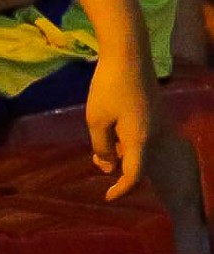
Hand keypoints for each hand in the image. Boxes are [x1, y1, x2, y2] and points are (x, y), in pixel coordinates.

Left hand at [85, 48, 155, 199]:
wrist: (129, 56)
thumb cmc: (109, 87)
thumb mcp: (96, 119)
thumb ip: (101, 146)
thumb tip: (107, 166)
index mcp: (141, 141)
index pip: (134, 176)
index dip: (121, 190)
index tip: (108, 197)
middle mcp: (155, 136)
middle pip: (139, 163)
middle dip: (119, 168)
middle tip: (97, 161)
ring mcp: (157, 124)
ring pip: (140, 150)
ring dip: (121, 153)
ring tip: (99, 146)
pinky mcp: (155, 114)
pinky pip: (142, 137)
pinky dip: (126, 141)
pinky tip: (110, 130)